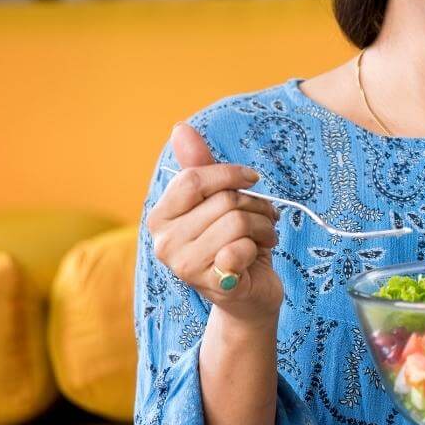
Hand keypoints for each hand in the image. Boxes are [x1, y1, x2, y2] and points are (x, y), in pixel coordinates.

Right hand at [146, 122, 283, 327]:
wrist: (248, 296)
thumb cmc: (233, 243)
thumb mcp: (217, 201)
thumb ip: (200, 166)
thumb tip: (180, 128)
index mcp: (160, 218)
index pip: (192, 179)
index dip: (229, 174)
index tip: (252, 179)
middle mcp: (164, 244)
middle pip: (223, 200)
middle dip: (256, 205)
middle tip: (264, 218)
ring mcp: (185, 266)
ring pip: (238, 221)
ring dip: (264, 226)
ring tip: (264, 236)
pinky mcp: (211, 283)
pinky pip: (242, 248)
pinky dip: (260, 247)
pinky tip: (257, 256)